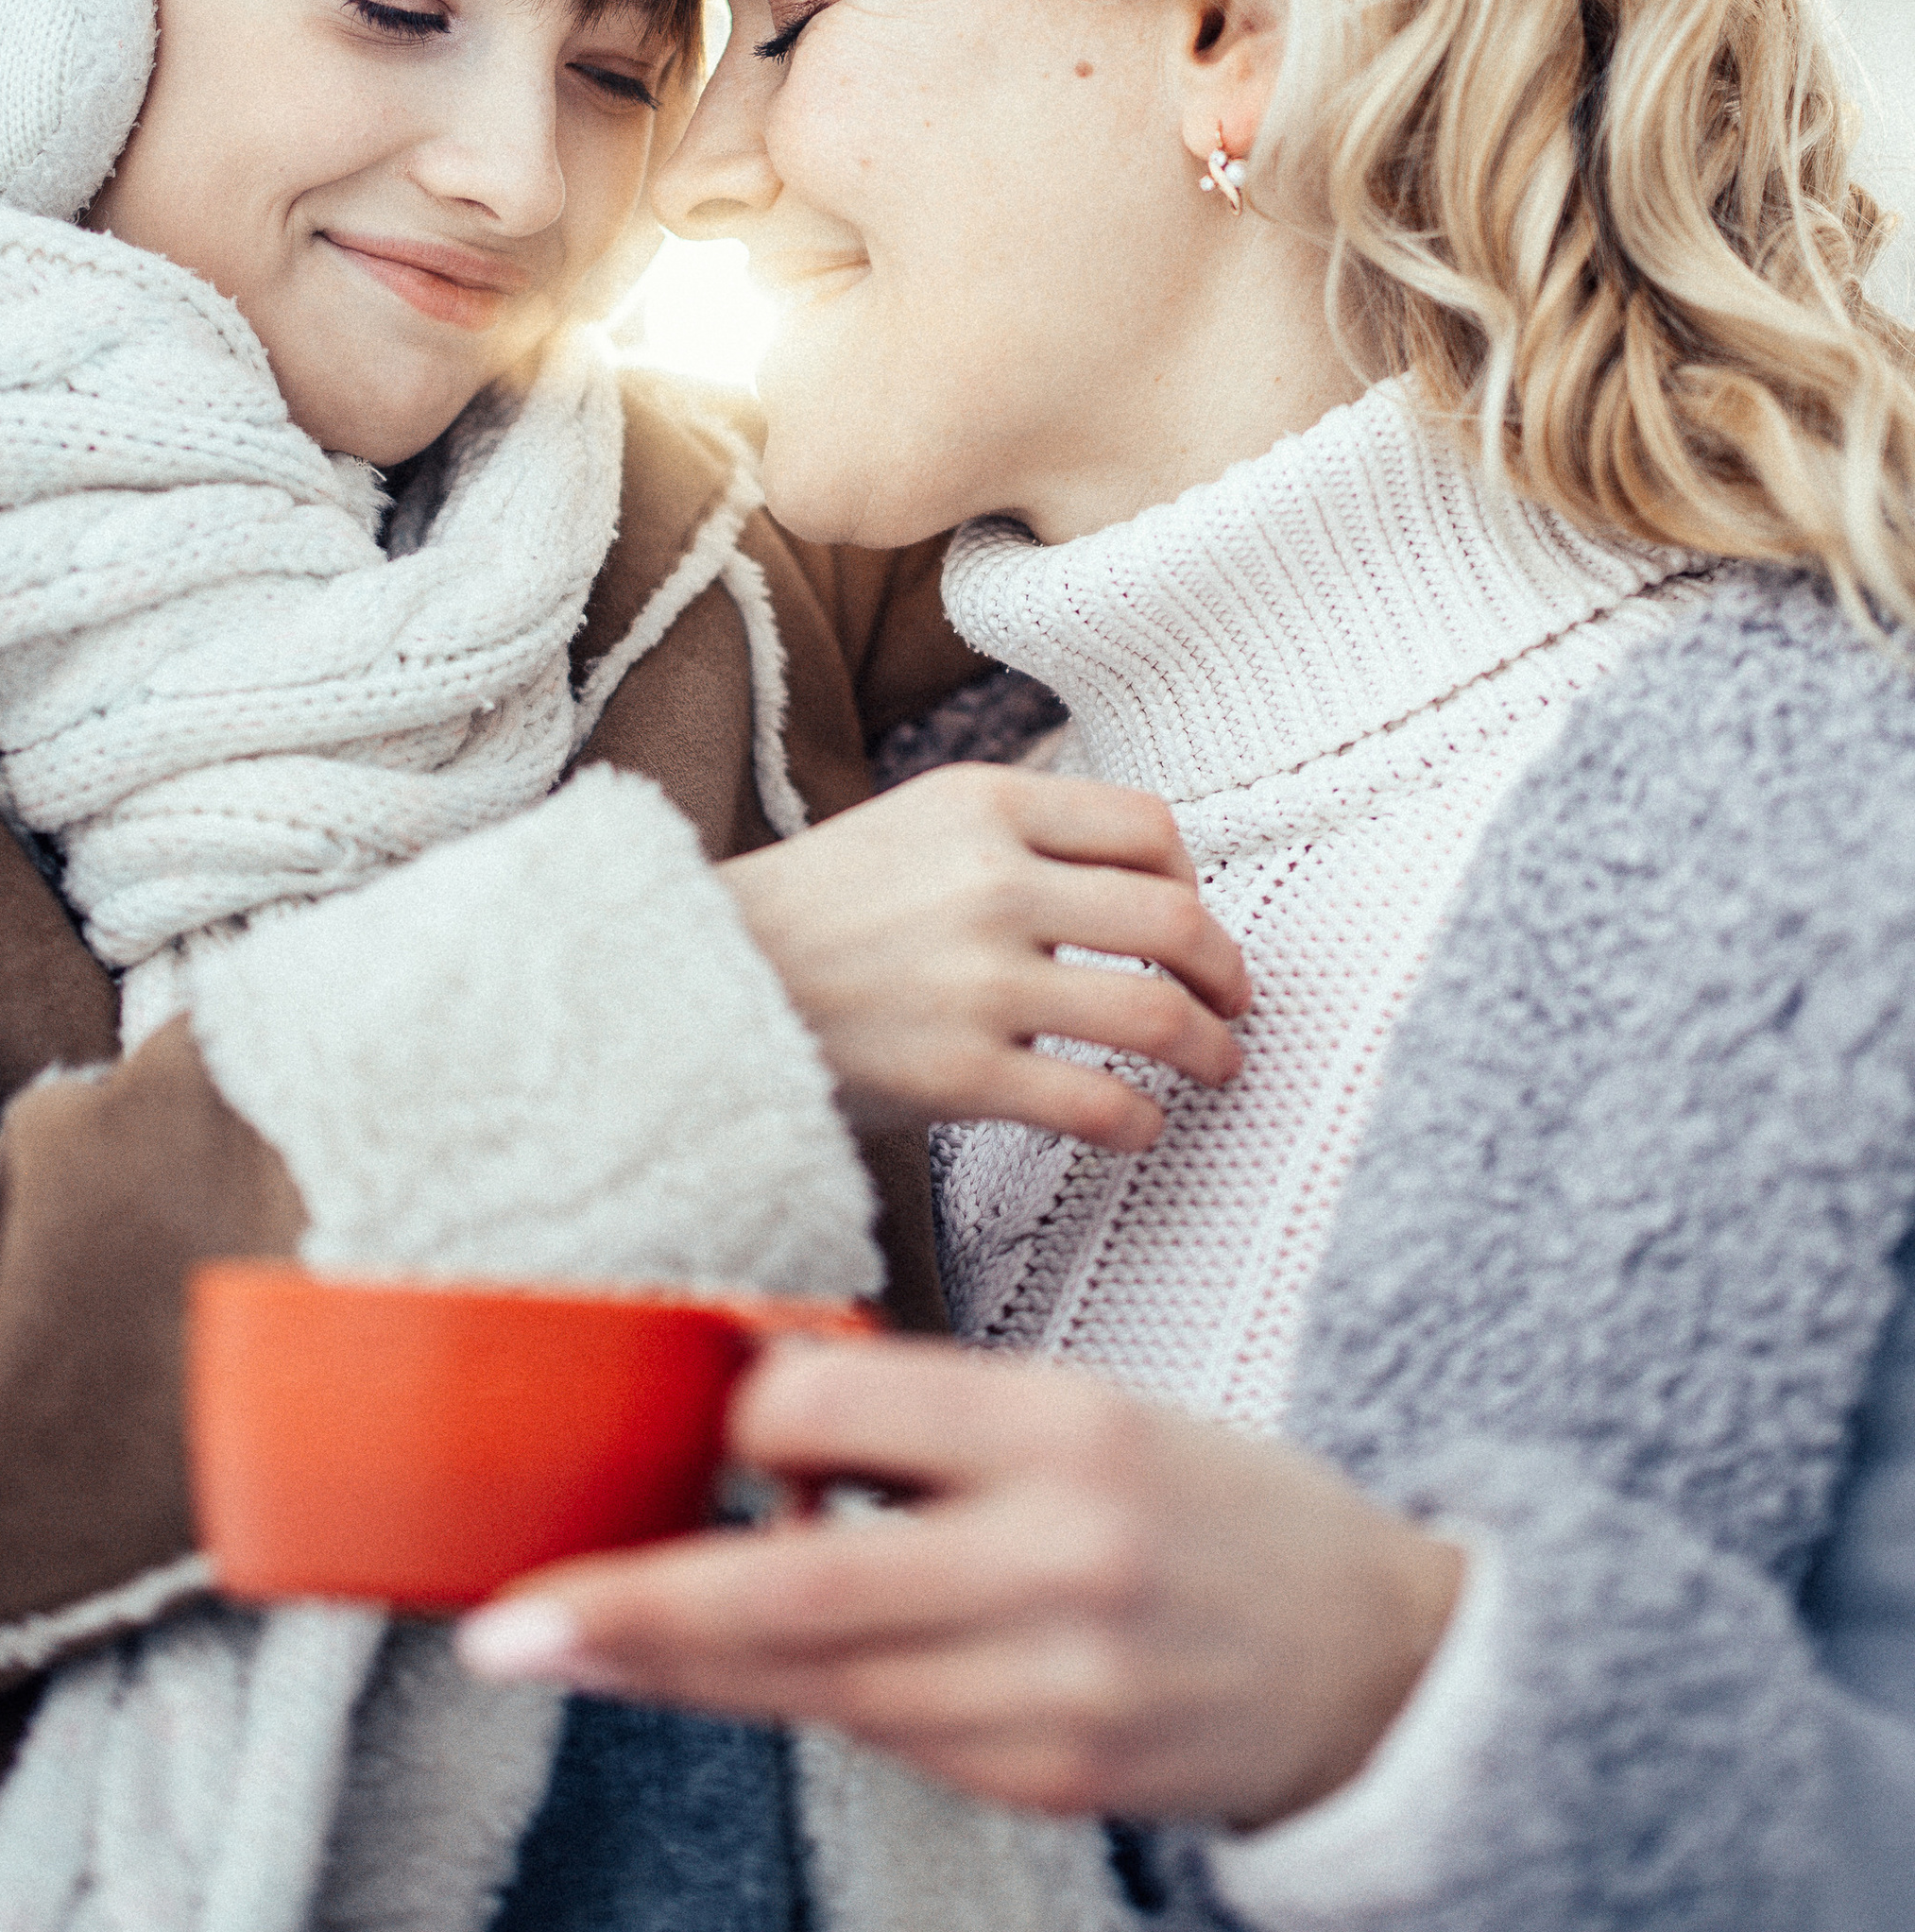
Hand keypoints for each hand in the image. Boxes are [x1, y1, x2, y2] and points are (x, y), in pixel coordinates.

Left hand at [457, 1339, 1463, 1828]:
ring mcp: (1055, 1695)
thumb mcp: (1095, 1414)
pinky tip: (755, 1678)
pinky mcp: (1049, 1785)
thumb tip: (759, 1431)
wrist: (1388, 1668)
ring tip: (566, 1647)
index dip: (753, 1413)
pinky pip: (885, 1737)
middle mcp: (1061, 1563)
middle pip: (798, 1591)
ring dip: (680, 1671)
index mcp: (1069, 1430)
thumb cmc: (1220, 1516)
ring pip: (816, 1686)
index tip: (713, 1417)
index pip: (839, 1405)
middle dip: (637, 1613)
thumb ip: (937, 1427)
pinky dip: (809, 1701)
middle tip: (510, 1626)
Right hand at [721, 764, 1248, 1150]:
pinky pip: (1098, 1102)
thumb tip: (1133, 870)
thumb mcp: (911, 823)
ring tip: (1215, 1066)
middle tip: (1234, 1001)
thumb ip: (1012, 832)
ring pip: (1156, 1013)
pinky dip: (1139, 1122)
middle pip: (1175, 919)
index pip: (1150, 827)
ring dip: (1209, 1048)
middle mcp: (994, 881)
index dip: (1192, 880)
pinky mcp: (960, 1073)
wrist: (697, 980)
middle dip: (1225, 970)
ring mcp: (979, 979)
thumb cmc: (815, 912)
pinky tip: (1138, 1128)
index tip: (1190, 918)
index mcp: (985, 804)